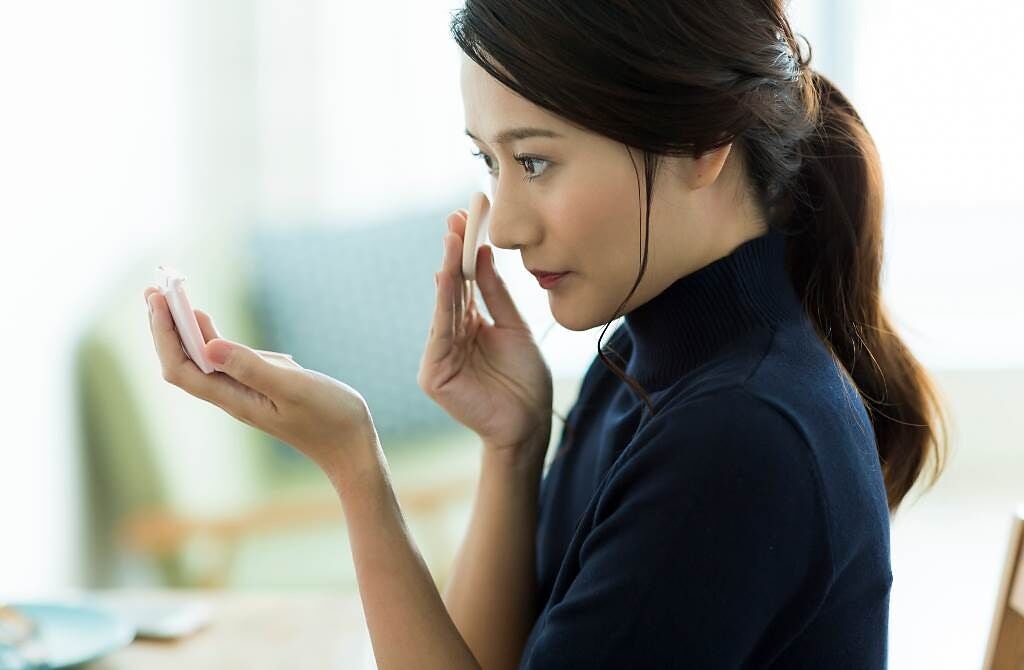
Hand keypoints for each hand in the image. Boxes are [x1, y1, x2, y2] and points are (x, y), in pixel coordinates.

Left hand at [144, 287, 378, 473]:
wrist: (350, 446)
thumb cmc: (329, 418)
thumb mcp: (292, 386)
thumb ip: (251, 367)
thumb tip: (209, 345)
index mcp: (235, 399)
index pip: (182, 368)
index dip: (165, 335)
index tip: (158, 301)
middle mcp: (233, 397)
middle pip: (184, 362)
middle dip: (166, 327)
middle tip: (153, 290)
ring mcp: (246, 392)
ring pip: (201, 360)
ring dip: (184, 329)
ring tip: (170, 298)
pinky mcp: (261, 387)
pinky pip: (225, 360)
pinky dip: (211, 338)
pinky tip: (206, 322)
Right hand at [417, 208, 552, 461]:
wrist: (530, 425)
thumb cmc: (526, 382)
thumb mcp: (515, 328)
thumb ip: (497, 295)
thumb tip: (484, 254)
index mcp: (471, 326)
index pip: (465, 282)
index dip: (465, 251)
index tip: (469, 217)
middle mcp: (451, 337)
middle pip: (451, 288)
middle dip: (454, 252)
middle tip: (457, 217)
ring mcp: (440, 354)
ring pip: (443, 304)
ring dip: (448, 269)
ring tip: (453, 237)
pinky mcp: (434, 372)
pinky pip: (440, 330)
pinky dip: (444, 301)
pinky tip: (448, 274)